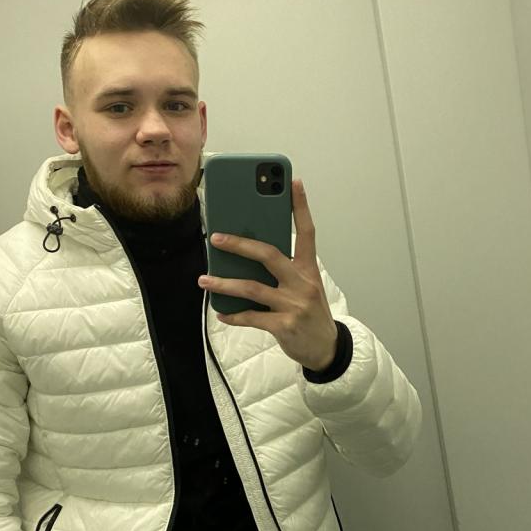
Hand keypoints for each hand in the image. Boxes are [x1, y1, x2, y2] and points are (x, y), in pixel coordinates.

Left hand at [198, 179, 337, 371]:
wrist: (326, 349)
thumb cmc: (310, 313)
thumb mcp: (305, 287)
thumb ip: (284, 271)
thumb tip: (248, 258)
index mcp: (308, 269)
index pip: (307, 231)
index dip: (300, 206)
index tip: (294, 181)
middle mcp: (302, 283)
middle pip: (269, 255)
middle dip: (239, 244)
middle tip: (216, 238)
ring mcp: (294, 304)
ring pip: (252, 288)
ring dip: (224, 283)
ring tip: (204, 280)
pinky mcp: (284, 325)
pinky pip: (252, 317)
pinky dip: (234, 315)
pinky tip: (221, 313)